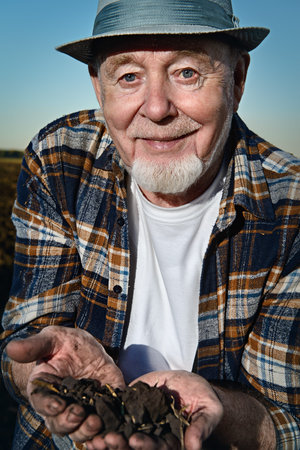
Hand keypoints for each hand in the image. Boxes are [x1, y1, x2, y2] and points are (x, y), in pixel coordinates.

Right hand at [6, 326, 124, 443]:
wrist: (88, 348)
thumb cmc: (65, 343)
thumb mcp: (53, 339)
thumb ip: (35, 346)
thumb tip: (12, 348)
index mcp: (44, 389)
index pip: (41, 402)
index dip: (48, 406)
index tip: (57, 405)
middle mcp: (60, 406)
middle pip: (59, 423)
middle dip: (68, 422)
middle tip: (79, 413)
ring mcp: (81, 410)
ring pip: (79, 431)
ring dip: (86, 431)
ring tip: (95, 422)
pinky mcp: (101, 409)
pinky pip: (102, 428)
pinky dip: (106, 434)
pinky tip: (111, 434)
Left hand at [84, 370, 222, 449]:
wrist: (190, 383)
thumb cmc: (204, 398)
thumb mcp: (209, 410)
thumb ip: (201, 427)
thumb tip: (195, 448)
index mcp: (170, 441)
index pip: (156, 447)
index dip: (145, 445)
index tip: (134, 441)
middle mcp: (151, 435)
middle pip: (133, 446)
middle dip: (119, 445)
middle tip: (106, 440)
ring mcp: (138, 421)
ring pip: (120, 434)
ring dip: (106, 438)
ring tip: (94, 438)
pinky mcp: (129, 405)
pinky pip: (115, 413)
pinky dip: (103, 417)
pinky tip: (90, 418)